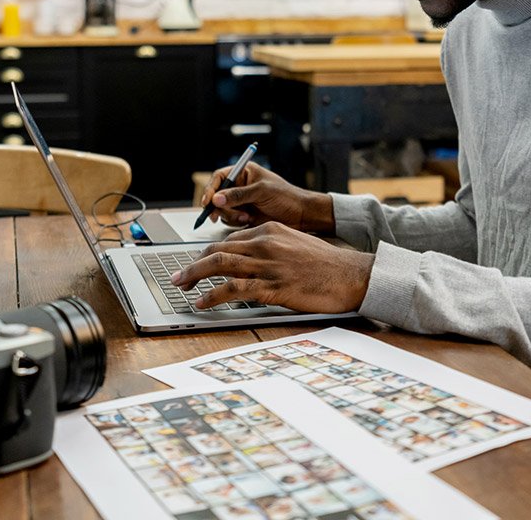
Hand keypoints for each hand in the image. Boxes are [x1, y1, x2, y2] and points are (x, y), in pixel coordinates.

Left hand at [170, 222, 373, 313]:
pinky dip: (213, 295)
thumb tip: (252, 259)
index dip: (208, 253)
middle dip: (193, 264)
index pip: (230, 240)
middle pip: (218, 250)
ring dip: (194, 275)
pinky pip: (234, 289)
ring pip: (220, 265)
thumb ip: (272, 247)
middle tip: (179, 275)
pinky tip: (203, 302)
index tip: (197, 264)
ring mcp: (268, 264)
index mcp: (271, 230)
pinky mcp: (273, 286)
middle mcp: (266, 243)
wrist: (351, 275)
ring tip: (181, 286)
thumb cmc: (328, 264)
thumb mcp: (296, 244)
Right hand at [199, 162, 334, 232]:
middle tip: (222, 213)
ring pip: (222, 209)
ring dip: (230, 215)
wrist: (301, 215)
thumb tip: (216, 199)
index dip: (211, 189)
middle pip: (217, 195)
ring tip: (246, 217)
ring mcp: (242, 202)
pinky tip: (249, 221)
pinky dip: (235, 222)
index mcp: (244, 172)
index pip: (220, 177)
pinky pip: (230, 219)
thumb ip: (238, 195)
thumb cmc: (286, 197)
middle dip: (220, 206)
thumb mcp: (261, 191)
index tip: (207, 201)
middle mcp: (241, 186)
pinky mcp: (244, 216)